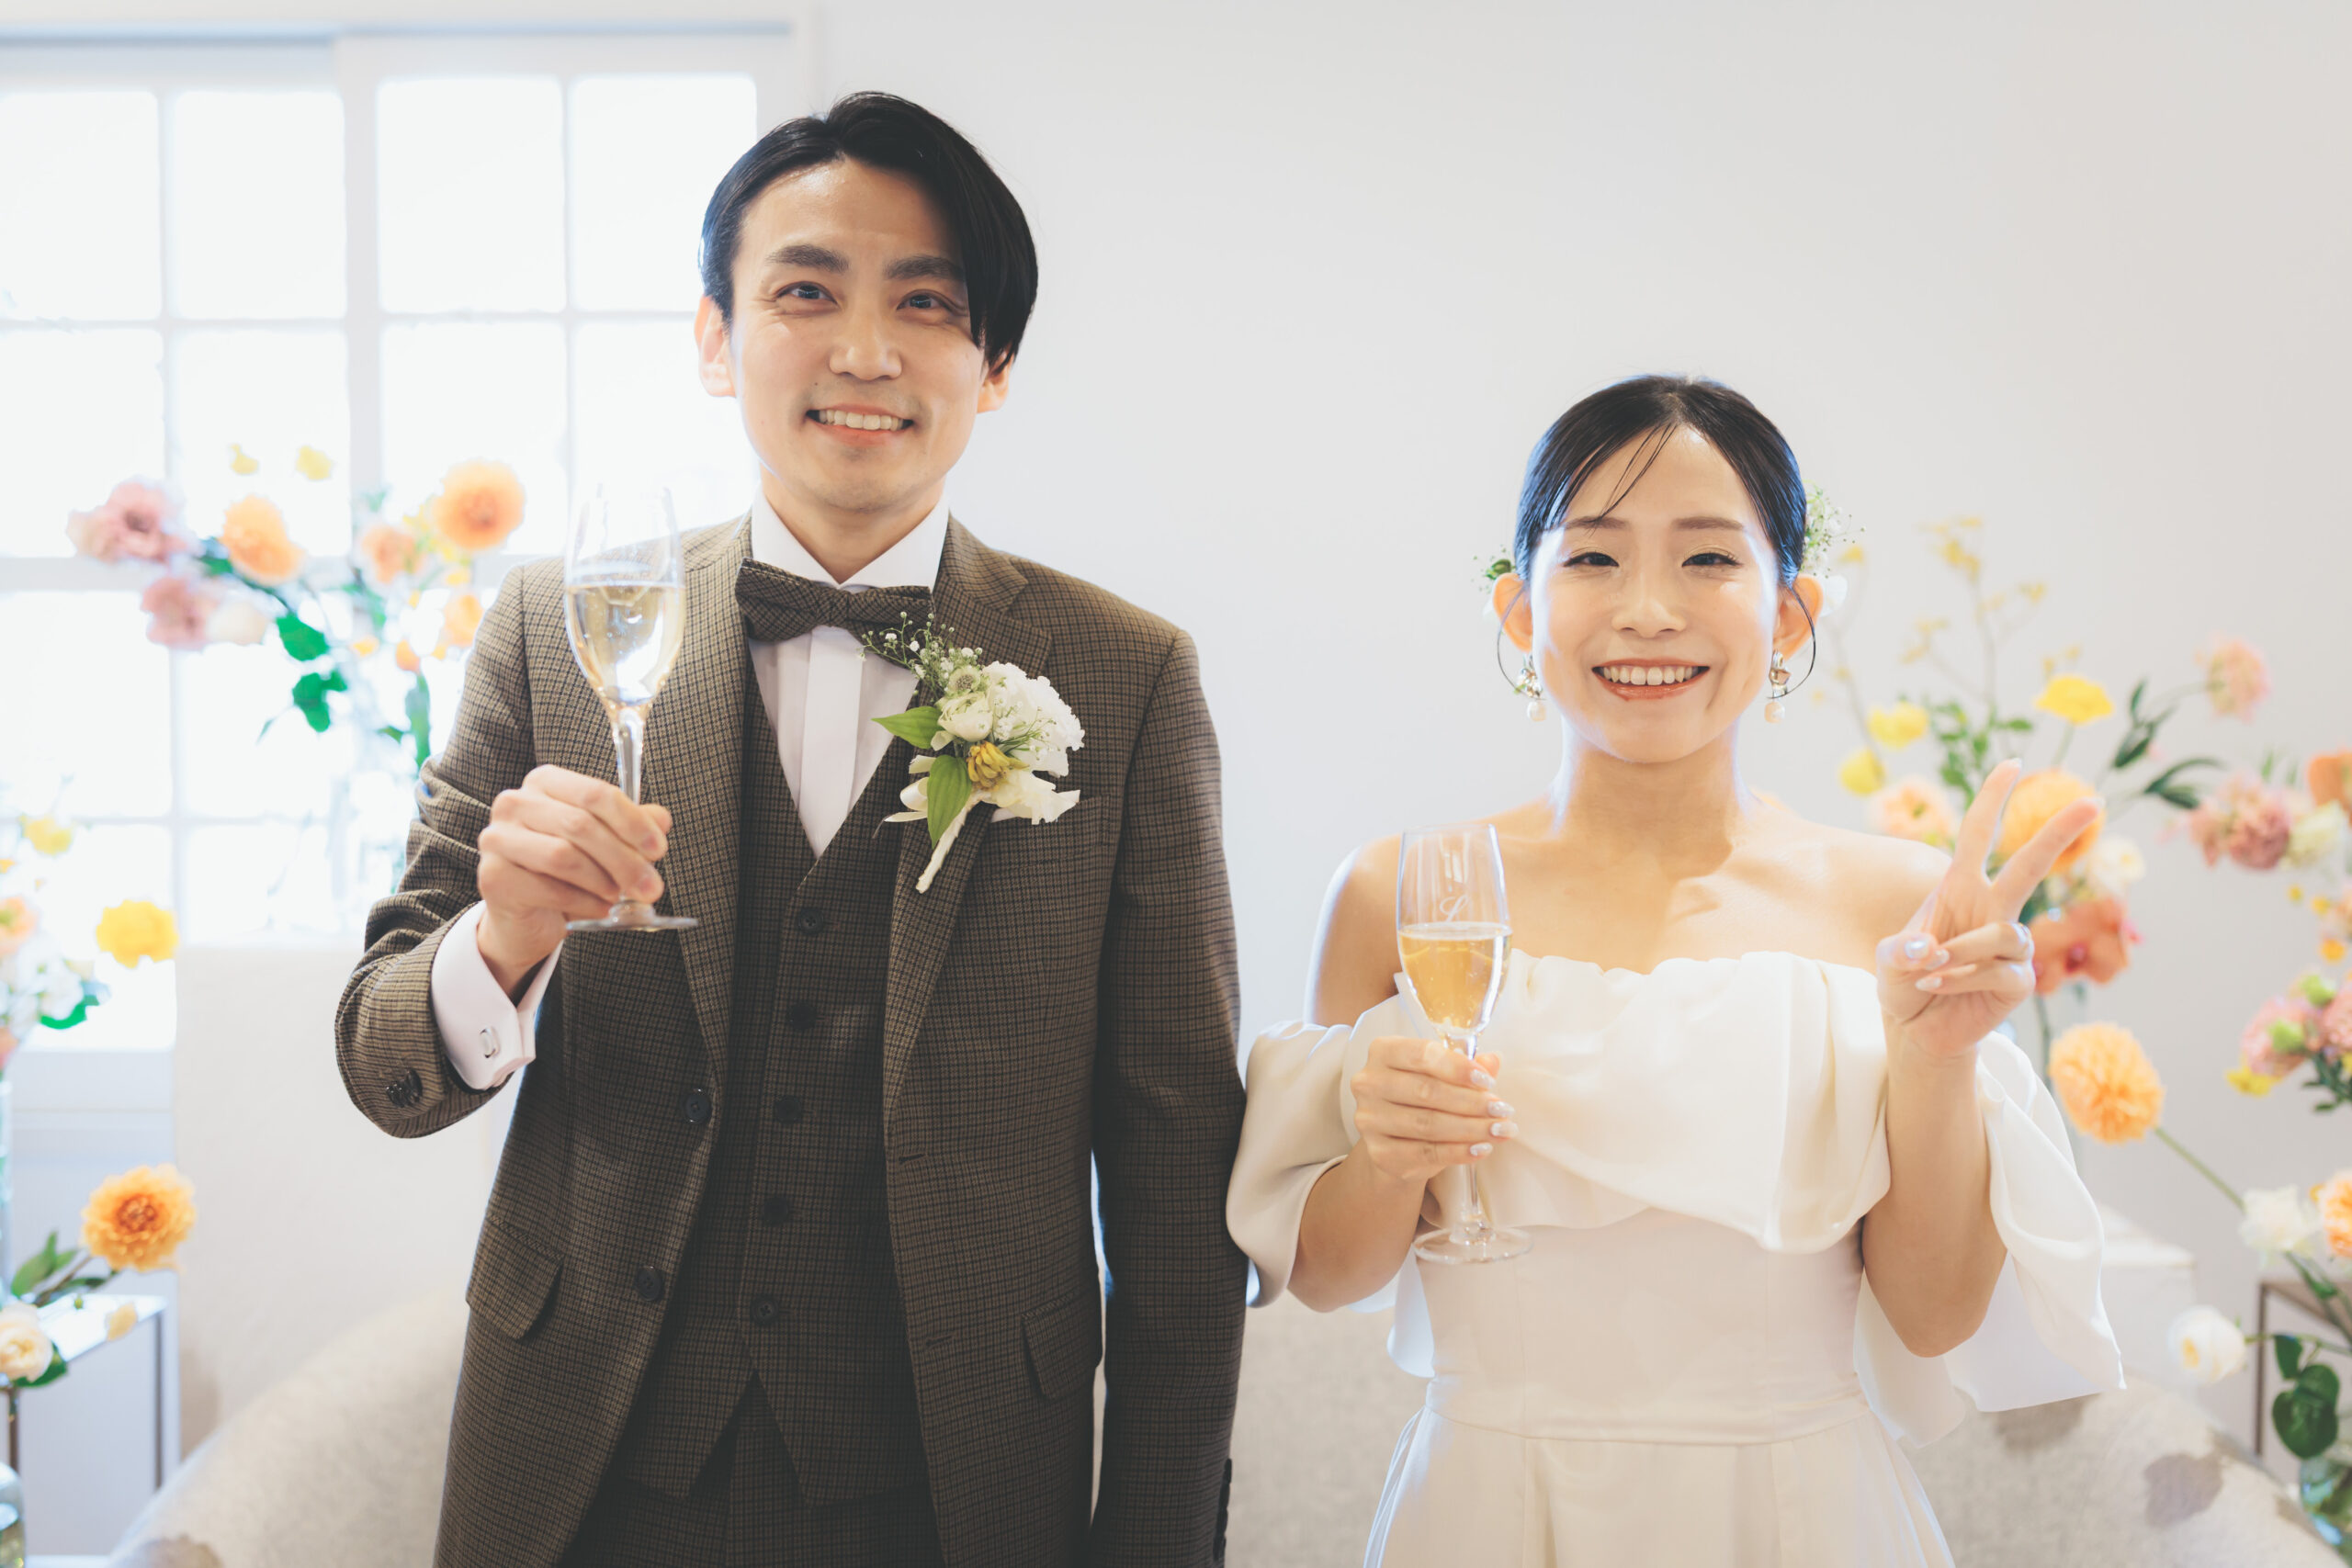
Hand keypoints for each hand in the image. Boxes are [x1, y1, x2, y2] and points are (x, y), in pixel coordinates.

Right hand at [476, 765, 674, 993]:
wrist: (526, 915)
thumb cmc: (566, 871)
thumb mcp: (605, 844)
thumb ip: (632, 826)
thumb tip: (661, 819)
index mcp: (545, 783)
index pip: (595, 793)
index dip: (632, 822)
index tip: (659, 849)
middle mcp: (515, 803)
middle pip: (582, 825)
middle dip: (625, 860)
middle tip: (651, 887)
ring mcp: (498, 838)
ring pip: (564, 856)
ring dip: (603, 881)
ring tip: (619, 896)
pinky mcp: (493, 877)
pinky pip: (550, 889)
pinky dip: (585, 903)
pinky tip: (599, 909)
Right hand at [1347, 1036, 1515, 1187]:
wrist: (1395, 1141)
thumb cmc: (1420, 1098)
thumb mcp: (1441, 1075)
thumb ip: (1465, 1067)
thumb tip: (1493, 1061)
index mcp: (1383, 1051)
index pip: (1423, 1054)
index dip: (1459, 1068)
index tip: (1489, 1082)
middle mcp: (1369, 1082)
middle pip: (1427, 1091)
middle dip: (1472, 1102)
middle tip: (1503, 1110)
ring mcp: (1369, 1119)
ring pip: (1428, 1124)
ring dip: (1472, 1128)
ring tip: (1501, 1130)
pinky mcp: (1379, 1152)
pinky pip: (1426, 1153)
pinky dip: (1459, 1152)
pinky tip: (1482, 1149)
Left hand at [1877, 757, 2101, 1059]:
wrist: (1914, 1029)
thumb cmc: (1904, 983)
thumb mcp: (1888, 961)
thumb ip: (1900, 951)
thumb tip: (1929, 949)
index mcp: (1960, 889)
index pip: (1981, 836)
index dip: (1993, 799)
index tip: (2012, 764)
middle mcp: (1992, 910)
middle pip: (2031, 865)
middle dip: (2060, 832)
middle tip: (2095, 801)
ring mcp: (2010, 947)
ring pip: (2005, 933)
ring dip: (1962, 952)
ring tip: (1928, 971)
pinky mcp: (2018, 982)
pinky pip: (1998, 972)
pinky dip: (1960, 979)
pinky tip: (1936, 987)